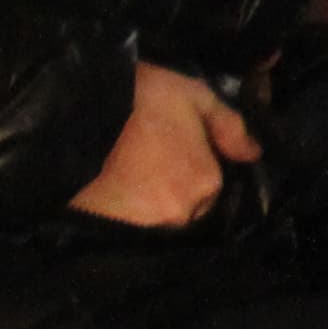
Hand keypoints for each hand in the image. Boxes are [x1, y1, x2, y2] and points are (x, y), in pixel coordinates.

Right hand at [67, 62, 257, 227]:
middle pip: (187, 207)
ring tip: (129, 176)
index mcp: (206, 181)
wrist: (73, 117)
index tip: (173, 149)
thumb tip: (254, 153)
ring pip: (159, 218)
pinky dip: (126, 212)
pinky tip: (113, 190)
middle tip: (148, 162)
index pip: (211, 184)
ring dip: (150, 202)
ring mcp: (147, 227)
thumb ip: (229, 126)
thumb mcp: (194, 96)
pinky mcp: (113, 233)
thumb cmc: (139, 100)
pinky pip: (131, 227)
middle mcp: (183, 212)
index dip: (195, 165)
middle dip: (174, 189)